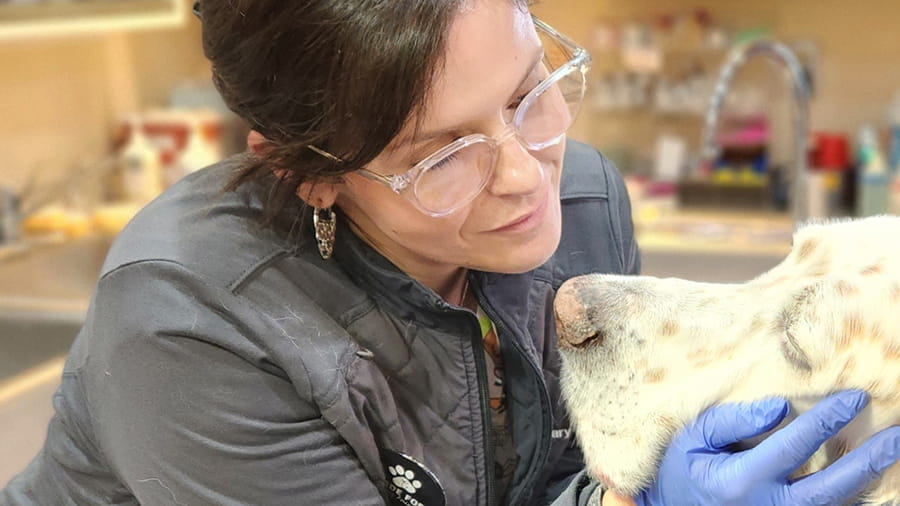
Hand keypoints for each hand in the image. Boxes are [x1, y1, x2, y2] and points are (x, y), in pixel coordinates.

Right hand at [634, 390, 899, 505]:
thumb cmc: (682, 472)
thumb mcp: (692, 439)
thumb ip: (732, 421)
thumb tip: (779, 407)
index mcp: (740, 479)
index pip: (794, 445)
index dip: (827, 420)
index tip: (854, 398)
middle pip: (829, 488)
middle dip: (865, 462)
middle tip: (895, 437)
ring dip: (865, 481)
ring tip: (890, 453)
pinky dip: (848, 500)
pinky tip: (866, 478)